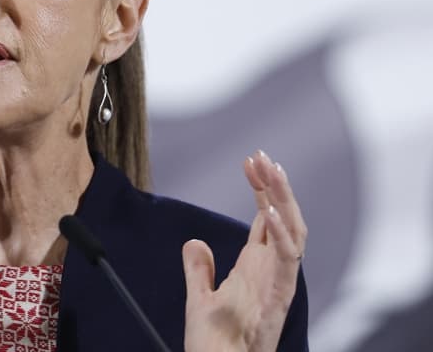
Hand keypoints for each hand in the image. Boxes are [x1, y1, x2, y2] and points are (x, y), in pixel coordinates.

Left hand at [182, 150, 306, 351]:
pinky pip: (288, 258)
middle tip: (261, 156)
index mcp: (257, 268)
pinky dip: (280, 233)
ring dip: (283, 199)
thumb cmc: (215, 343)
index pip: (265, 218)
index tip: (250, 161)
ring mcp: (279, 281)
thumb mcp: (200, 298)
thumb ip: (199, 270)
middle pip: (283, 217)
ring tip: (271, 169)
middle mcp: (273, 270)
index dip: (261, 189)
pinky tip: (267, 211)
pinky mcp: (280, 295)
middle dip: (275, 185)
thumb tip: (194, 243)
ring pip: (293, 230)